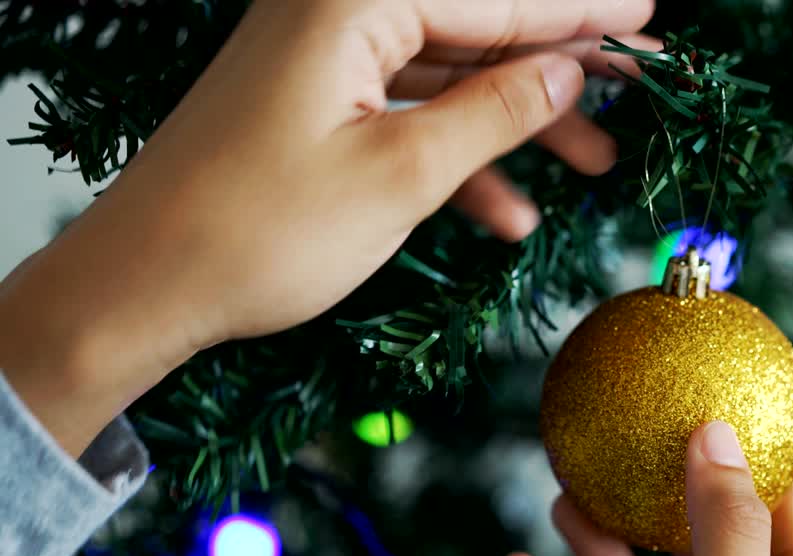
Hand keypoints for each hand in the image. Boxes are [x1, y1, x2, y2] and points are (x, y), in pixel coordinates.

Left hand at [0, 0, 654, 454]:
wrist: (146, 289)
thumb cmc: (262, 231)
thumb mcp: (401, 175)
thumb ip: (495, 112)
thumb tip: (568, 69)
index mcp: (351, 4)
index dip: (578, 11)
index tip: (645, 15)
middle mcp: (336, 14)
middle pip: (474, 28)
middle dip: (558, 67)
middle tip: (636, 86)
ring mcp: (324, 62)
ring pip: (449, 76)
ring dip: (520, 122)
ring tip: (596, 163)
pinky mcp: (315, 107)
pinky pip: (408, 116)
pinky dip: (460, 158)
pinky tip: (509, 214)